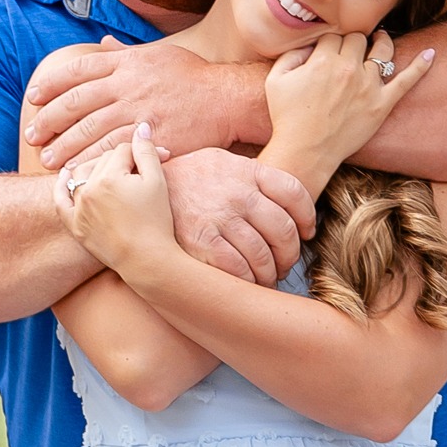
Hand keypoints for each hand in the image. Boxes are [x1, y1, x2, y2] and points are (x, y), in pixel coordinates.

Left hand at [25, 38, 262, 166]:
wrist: (226, 99)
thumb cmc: (193, 77)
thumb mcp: (159, 54)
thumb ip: (126, 54)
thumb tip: (102, 44)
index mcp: (126, 63)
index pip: (78, 70)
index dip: (50, 84)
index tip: (34, 98)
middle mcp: (127, 85)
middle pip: (76, 102)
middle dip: (49, 120)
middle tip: (32, 136)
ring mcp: (138, 111)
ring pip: (89, 130)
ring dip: (64, 146)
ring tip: (48, 160)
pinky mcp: (150, 137)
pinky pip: (112, 151)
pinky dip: (90, 161)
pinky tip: (76, 171)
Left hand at [54, 125, 177, 275]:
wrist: (148, 260)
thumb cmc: (157, 221)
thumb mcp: (157, 182)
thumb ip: (147, 151)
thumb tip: (140, 126)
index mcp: (110, 177)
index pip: (121, 151)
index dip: (139, 154)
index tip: (154, 162)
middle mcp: (89, 190)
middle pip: (102, 161)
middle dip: (120, 163)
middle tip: (137, 172)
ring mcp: (79, 208)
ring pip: (81, 175)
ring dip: (93, 169)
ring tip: (108, 170)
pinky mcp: (75, 225)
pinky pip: (61, 200)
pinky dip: (61, 186)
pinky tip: (66, 174)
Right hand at [161, 147, 315, 284]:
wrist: (139, 189)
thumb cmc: (186, 180)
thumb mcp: (220, 162)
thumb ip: (251, 176)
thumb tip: (286, 200)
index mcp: (247, 170)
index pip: (295, 193)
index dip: (307, 218)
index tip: (307, 233)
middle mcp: (237, 192)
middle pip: (284, 230)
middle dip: (290, 254)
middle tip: (284, 263)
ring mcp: (219, 217)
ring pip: (263, 256)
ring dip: (270, 274)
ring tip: (267, 278)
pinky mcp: (200, 241)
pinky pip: (238, 270)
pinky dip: (248, 283)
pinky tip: (246, 284)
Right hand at [265, 31, 436, 178]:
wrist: (306, 151)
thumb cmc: (288, 117)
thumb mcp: (276, 80)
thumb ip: (290, 55)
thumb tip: (309, 44)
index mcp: (323, 60)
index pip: (333, 36)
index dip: (329, 42)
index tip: (327, 51)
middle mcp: (349, 68)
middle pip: (357, 39)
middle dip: (352, 42)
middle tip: (349, 49)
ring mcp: (368, 86)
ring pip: (382, 51)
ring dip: (382, 41)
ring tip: (381, 39)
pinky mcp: (382, 104)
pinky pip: (407, 81)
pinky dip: (421, 66)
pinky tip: (431, 54)